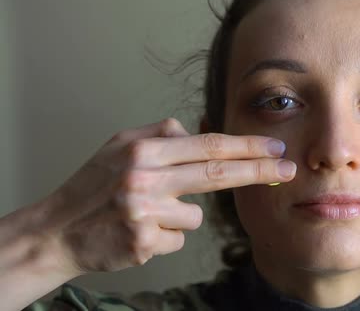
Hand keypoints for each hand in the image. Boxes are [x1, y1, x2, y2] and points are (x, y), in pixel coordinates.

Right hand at [38, 118, 295, 276]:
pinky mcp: (144, 243)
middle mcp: (144, 178)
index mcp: (142, 150)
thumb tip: (196, 131)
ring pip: (196, 215)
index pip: (206, 145)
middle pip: (216, 173)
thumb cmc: (92, 186)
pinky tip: (138, 231)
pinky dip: (164, 235)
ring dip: (179, 216)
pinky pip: (177, 238)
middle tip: (288, 169)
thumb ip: (160, 134)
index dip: (245, 146)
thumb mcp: (119, 146)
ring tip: (145, 213)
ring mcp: (144, 212)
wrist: (56, 231)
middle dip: (257, 171)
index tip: (273, 147)